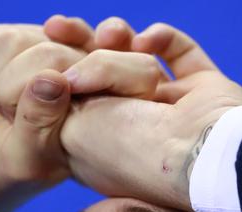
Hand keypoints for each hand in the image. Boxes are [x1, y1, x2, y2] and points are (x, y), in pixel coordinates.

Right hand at [0, 19, 164, 211]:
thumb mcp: (25, 161)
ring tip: (1, 108)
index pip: (131, 70)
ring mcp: (47, 52)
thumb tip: (52, 79)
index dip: (105, 68)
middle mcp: (85, 72)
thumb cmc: (5, 173)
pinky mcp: (10, 42)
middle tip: (10, 115)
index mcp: (109, 108)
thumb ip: (39, 125)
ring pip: (19, 40)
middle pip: (59, 51)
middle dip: (22, 85)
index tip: (73, 85)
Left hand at [46, 18, 241, 211]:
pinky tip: (147, 41)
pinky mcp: (201, 90)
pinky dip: (162, 38)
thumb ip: (59, 102)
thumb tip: (57, 73)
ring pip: (135, 60)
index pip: (74, 99)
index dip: (57, 72)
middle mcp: (133, 127)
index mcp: (102, 147)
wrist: (193, 153)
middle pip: (101, 74)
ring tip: (109, 36)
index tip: (41, 48)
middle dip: (81, 48)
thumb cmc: (129, 148)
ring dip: (118, 42)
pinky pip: (178, 51)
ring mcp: (169, 109)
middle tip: (56, 27)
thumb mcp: (74, 127)